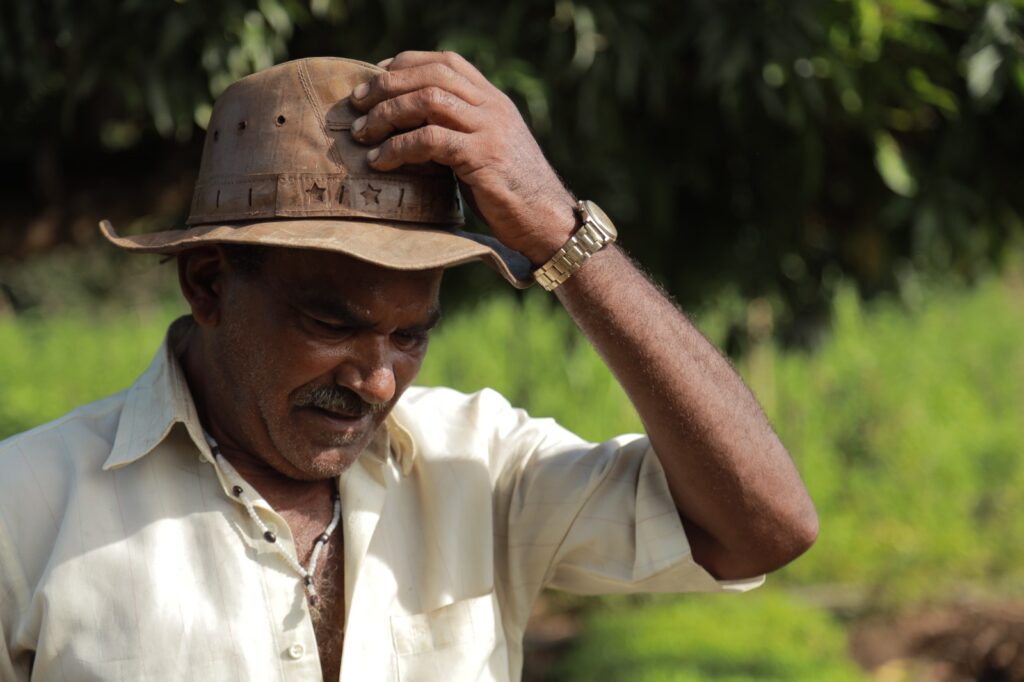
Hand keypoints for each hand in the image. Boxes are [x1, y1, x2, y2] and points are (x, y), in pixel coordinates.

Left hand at [349, 51, 575, 264]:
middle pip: (431, 74)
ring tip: (361, 134)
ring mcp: (490, 129)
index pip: (446, 62)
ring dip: (386, 114)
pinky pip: (430, 140)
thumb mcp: (487, 150)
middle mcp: (493, 106)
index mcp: (493, 100)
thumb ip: (460, 131)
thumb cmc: (512, 193)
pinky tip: (380, 162)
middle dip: (386, 86)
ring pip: (428, 100)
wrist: (547, 221)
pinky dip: (397, 148)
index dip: (405, 64)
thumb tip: (412, 128)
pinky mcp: (483, 156)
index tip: (375, 79)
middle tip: (356, 105)